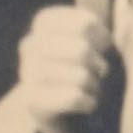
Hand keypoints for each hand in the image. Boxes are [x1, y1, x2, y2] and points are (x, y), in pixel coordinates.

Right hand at [19, 6, 116, 132]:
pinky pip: (73, 98)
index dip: (102, 40)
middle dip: (98, 66)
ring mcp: (27, 72)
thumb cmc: (82, 67)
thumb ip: (96, 29)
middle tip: (97, 73)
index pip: (86, 25)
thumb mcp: (93, 40)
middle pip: (82, 50)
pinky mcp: (31, 100)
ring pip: (80, 77)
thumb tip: (104, 27)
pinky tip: (85, 103)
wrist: (60, 109)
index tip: (99, 49)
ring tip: (89, 89)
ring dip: (93, 86)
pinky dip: (88, 103)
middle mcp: (31, 44)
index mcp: (44, 22)